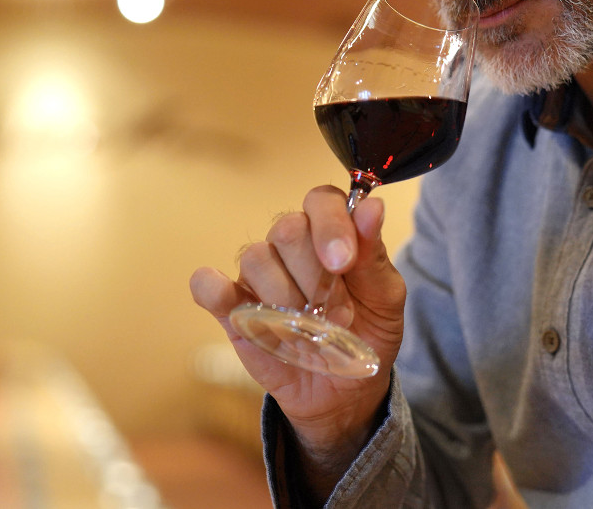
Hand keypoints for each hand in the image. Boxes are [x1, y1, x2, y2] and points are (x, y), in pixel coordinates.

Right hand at [190, 185, 406, 466]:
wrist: (346, 391)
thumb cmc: (368, 333)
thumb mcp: (385, 299)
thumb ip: (374, 255)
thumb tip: (373, 207)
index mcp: (331, 231)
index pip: (322, 201)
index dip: (331, 226)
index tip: (343, 264)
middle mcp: (291, 245)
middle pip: (288, 229)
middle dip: (314, 276)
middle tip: (334, 314)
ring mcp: (259, 274)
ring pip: (256, 258)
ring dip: (284, 299)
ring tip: (306, 331)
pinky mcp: (231, 306)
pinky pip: (207, 284)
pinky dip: (214, 290)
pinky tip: (238, 307)